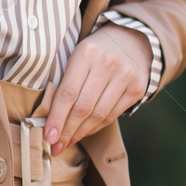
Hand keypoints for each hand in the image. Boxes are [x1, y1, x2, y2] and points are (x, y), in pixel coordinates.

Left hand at [44, 24, 151, 152]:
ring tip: (66, 143)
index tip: (47, 136)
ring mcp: (125, 77)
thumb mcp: (77, 55)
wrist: (132, 38)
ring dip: (80, 133)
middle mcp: (108, 64)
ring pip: (99, 115)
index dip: (57, 118)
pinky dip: (95, 128)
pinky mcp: (137, 88)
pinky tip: (83, 133)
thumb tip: (49, 117)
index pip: (68, 93)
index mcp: (86, 53)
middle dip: (67, 131)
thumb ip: (65, 80)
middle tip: (54, 147)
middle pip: (83, 107)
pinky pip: (112, 115)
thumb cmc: (95, 51)